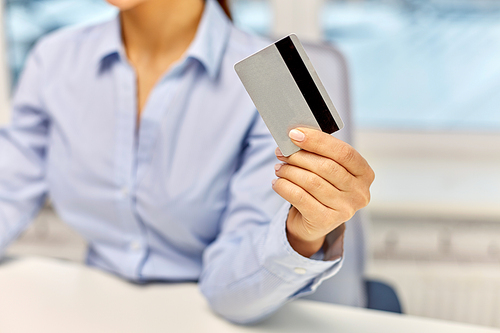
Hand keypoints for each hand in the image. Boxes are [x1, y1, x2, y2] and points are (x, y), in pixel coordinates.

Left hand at [272, 128, 374, 257]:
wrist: (313, 223)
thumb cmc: (322, 187)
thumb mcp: (326, 169)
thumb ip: (318, 152)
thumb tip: (295, 136)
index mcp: (364, 174)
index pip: (343, 152)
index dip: (318, 141)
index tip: (295, 134)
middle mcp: (359, 193)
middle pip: (326, 167)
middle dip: (299, 156)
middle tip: (281, 152)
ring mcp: (345, 209)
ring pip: (311, 182)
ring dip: (289, 171)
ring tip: (279, 167)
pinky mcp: (326, 221)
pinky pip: (300, 197)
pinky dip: (284, 187)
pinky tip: (277, 182)